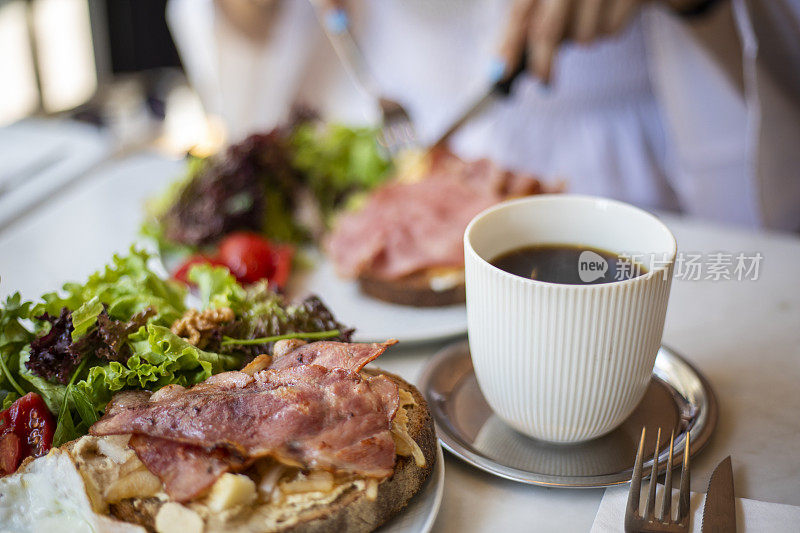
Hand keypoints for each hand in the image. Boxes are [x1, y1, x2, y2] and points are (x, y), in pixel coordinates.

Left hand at [496, 0, 641, 83]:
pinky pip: (611, 31)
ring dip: (584, 36)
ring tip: (592, 16)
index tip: (501, 75)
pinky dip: (610, 28)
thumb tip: (501, 70)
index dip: (509, 46)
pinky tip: (613, 9)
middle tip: (545, 82)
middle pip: (548, 30)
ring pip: (583, 37)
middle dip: (543, 62)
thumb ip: (526, 27)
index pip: (520, 14)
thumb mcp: (551, 1)